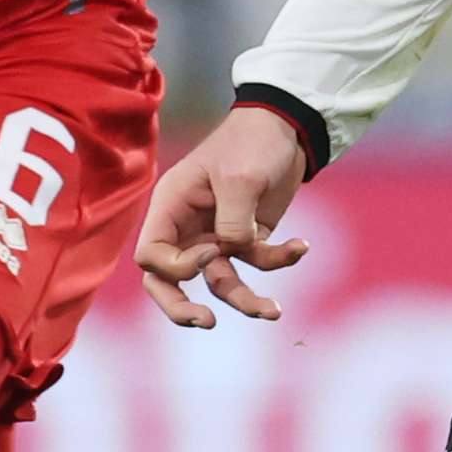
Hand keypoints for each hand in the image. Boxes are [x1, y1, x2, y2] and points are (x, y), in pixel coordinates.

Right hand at [137, 107, 313, 326]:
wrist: (289, 128)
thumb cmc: (252, 143)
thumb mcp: (240, 179)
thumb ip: (232, 223)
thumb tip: (233, 252)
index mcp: (171, 207)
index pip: (150, 256)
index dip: (175, 268)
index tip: (210, 253)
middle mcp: (188, 227)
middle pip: (168, 282)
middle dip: (182, 309)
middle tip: (207, 322)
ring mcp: (216, 235)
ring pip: (218, 283)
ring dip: (245, 300)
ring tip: (273, 312)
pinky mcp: (247, 238)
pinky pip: (256, 262)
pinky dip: (279, 259)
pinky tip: (301, 246)